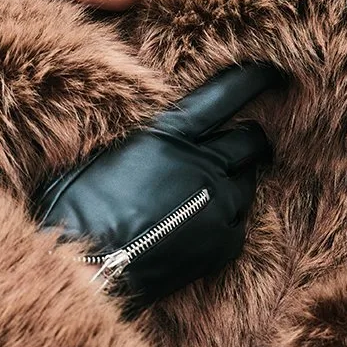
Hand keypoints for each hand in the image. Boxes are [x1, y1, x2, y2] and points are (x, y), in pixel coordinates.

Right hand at [29, 61, 285, 317]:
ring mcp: (220, 206)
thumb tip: (152, 139)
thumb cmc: (75, 212)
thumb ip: (143, 143)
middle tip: (242, 145)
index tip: (271, 75)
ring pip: (248, 183)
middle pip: (251, 142)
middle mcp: (204, 165)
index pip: (227, 96)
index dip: (254, 81)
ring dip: (234, 182)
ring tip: (206, 195)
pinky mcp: (225, 244)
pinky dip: (225, 221)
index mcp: (170, 135)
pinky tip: (198, 229)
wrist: (88, 271)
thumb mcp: (102, 157)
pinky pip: (239, 223)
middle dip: (250, 140)